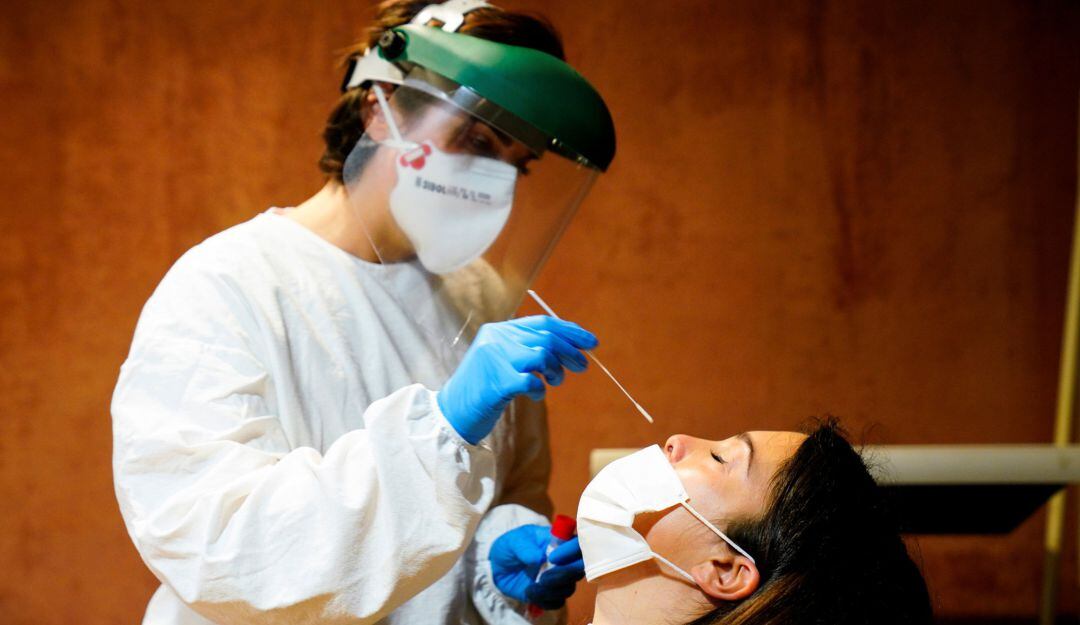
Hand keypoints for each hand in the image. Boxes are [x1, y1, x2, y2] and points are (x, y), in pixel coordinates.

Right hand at [437, 316, 596, 443]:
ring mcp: (494, 359)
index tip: (591, 342)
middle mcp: (495, 339)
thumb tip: (570, 347)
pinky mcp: (496, 382)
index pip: (542, 323)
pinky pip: (532, 381)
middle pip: (546, 338)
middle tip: (582, 366)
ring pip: (542, 355)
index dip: (570, 331)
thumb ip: (526, 349)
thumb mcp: (502, 361)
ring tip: (555, 381)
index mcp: (497, 331)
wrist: (453, 413)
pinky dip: (540, 390)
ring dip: (556, 370)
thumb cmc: (483, 389)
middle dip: (570, 352)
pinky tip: (536, 395)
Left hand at [490, 525, 584, 609]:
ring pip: (568, 588)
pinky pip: (557, 602)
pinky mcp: (550, 593)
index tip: (552, 557)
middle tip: (543, 577)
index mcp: (559, 541)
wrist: (498, 566)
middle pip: (578, 569)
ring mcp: (558, 578)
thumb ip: (525, 547)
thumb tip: (539, 557)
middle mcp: (563, 560)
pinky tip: (530, 593)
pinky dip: (545, 600)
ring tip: (532, 586)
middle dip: (563, 575)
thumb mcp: (514, 541)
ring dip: (551, 590)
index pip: (577, 544)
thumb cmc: (510, 547)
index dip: (571, 551)